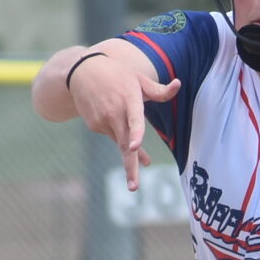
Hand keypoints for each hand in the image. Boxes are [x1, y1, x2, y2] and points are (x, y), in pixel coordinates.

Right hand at [67, 55, 179, 190]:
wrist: (80, 71)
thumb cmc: (117, 74)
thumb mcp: (138, 78)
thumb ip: (159, 90)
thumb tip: (178, 85)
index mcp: (129, 99)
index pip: (134, 119)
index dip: (135, 134)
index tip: (133, 146)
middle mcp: (114, 112)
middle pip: (124, 144)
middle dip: (130, 167)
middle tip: (134, 187)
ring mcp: (102, 120)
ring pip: (121, 143)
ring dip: (133, 156)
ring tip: (147, 164)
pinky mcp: (95, 125)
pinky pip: (113, 136)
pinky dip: (120, 137)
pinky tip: (118, 123)